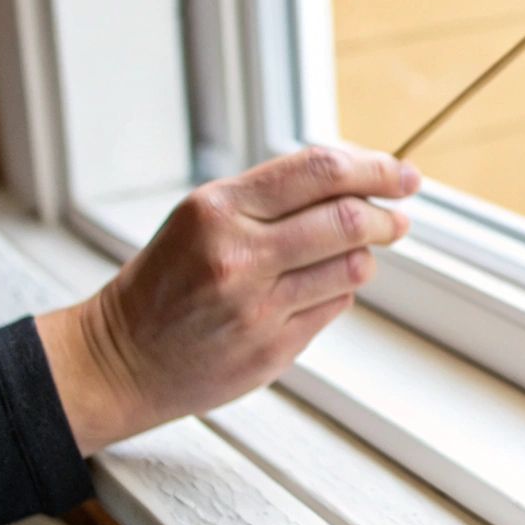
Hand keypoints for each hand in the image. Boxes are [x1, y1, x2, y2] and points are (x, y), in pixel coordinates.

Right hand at [37, 146, 419, 454]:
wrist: (122, 357)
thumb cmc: (168, 280)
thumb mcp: (203, 218)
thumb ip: (272, 197)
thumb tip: (357, 179)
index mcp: (219, 209)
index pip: (318, 171)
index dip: (374, 168)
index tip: (403, 174)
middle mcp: (238, 255)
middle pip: (346, 220)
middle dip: (386, 215)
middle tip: (399, 216)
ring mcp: (257, 307)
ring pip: (351, 267)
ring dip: (364, 256)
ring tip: (354, 252)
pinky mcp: (272, 350)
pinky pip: (333, 306)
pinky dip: (336, 291)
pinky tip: (312, 290)